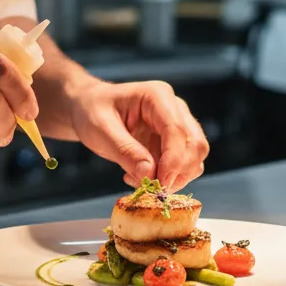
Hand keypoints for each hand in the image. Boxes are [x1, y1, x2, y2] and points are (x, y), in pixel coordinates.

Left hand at [66, 79, 208, 191]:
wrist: (90, 108)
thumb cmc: (92, 111)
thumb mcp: (100, 130)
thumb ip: (125, 151)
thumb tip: (150, 174)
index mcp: (157, 96)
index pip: (177, 131)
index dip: (173, 161)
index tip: (159, 184)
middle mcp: (175, 108)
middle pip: (195, 145)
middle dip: (178, 172)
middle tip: (150, 188)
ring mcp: (178, 124)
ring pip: (195, 157)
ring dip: (175, 178)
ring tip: (139, 179)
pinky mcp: (175, 142)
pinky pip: (184, 165)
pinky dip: (169, 178)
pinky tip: (142, 176)